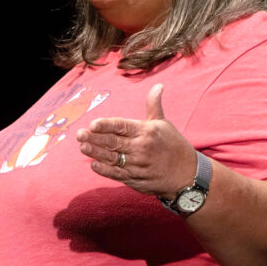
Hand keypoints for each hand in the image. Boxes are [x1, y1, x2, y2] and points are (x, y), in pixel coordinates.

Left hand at [76, 84, 196, 199]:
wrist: (187, 174)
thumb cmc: (173, 145)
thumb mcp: (164, 123)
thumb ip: (154, 105)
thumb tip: (158, 86)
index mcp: (146, 132)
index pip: (122, 126)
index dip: (106, 125)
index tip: (93, 124)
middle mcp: (141, 148)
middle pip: (114, 142)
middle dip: (95, 138)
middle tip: (79, 134)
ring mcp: (138, 165)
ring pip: (113, 158)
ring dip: (96, 153)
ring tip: (82, 147)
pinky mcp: (136, 179)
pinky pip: (118, 174)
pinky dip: (105, 170)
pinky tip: (93, 164)